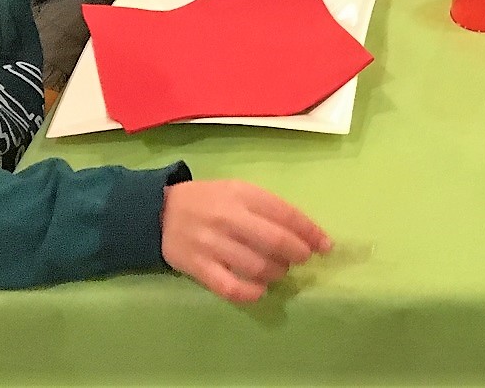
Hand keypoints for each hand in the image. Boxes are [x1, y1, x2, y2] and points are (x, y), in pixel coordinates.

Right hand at [161, 180, 330, 302]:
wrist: (159, 213)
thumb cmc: (208, 201)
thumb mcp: (238, 191)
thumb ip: (267, 208)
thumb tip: (304, 232)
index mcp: (242, 194)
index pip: (286, 214)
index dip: (311, 232)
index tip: (326, 246)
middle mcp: (228, 218)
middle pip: (275, 241)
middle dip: (297, 253)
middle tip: (301, 259)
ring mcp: (211, 244)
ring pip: (256, 266)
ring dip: (276, 273)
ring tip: (278, 271)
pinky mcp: (197, 268)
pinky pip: (230, 287)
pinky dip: (251, 293)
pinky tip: (260, 291)